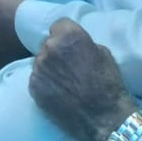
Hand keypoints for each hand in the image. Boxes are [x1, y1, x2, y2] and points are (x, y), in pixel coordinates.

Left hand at [30, 19, 141, 140]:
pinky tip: (57, 91)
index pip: (58, 24)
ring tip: (62, 80)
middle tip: (67, 64)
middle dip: (56, 50)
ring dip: (49, 66)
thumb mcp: (102, 52)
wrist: (103, 116)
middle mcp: (50, 48)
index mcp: (68, 35)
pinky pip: (37, 78)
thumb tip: (74, 44)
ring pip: (41, 61)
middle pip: (48, 43)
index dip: (65, 34)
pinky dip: (45, 82)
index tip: (70, 44)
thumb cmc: (108, 83)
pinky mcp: (33, 86)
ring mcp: (39, 67)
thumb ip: (83, 43)